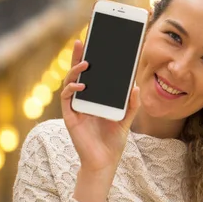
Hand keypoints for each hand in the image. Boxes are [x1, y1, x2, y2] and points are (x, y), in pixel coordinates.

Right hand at [61, 40, 140, 176]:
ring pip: (70, 82)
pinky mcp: (70, 116)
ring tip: (86, 61)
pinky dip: (72, 88)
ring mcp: (75, 107)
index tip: (95, 43)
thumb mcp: (127, 119)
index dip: (91, 58)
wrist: (105, 161)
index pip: (92, 74)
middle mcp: (83, 99)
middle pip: (78, 73)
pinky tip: (81, 84)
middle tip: (81, 40)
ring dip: (75, 70)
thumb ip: (131, 104)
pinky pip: (67, 98)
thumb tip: (135, 86)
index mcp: (96, 97)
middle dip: (78, 56)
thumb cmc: (113, 140)